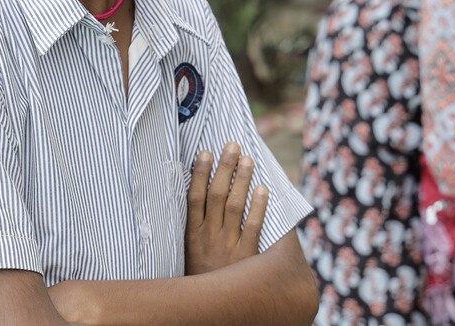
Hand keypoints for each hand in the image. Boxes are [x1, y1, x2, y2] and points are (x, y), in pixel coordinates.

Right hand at [184, 142, 269, 275]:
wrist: (211, 311)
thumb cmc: (201, 278)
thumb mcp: (191, 253)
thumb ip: (198, 227)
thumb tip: (202, 195)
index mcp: (192, 235)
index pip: (195, 197)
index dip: (201, 173)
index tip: (206, 152)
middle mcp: (208, 237)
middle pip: (216, 195)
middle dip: (225, 167)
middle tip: (232, 145)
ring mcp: (228, 247)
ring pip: (235, 206)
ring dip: (242, 180)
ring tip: (248, 159)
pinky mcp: (246, 258)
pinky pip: (254, 228)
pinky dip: (259, 208)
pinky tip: (263, 190)